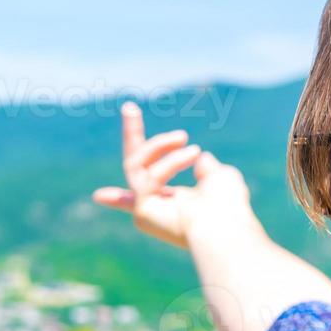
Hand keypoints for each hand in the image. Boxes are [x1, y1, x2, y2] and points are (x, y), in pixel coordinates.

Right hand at [93, 103, 256, 250]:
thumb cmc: (229, 205)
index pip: (146, 189)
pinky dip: (169, 162)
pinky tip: (192, 154)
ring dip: (159, 146)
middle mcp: (156, 207)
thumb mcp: (219, 175)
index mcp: (173, 202)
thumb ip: (204, 166)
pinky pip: (147, 176)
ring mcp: (146, 210)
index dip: (123, 190)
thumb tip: (201, 157)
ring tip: (184, 138)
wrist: (227, 223)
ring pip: (135, 165)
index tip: (101, 194)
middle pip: (133, 166)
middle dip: (131, 135)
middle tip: (129, 106)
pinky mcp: (142, 211)